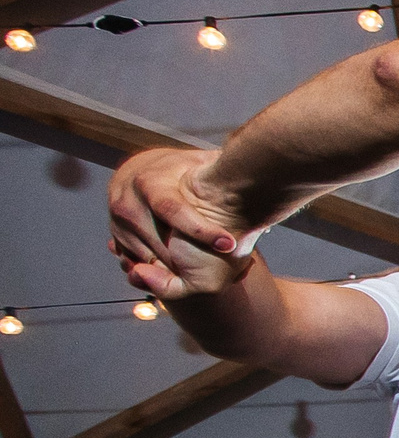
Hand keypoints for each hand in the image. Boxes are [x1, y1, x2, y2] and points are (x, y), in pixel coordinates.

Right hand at [109, 148, 258, 297]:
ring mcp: (117, 222)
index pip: (174, 210)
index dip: (202, 230)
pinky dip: (155, 271)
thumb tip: (245, 163)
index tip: (229, 244)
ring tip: (203, 275)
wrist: (137, 170)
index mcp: (149, 183)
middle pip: (160, 241)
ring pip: (146, 256)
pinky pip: (134, 261)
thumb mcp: (194, 162)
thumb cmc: (175, 169)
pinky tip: (178, 273)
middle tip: (219, 270)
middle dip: (189, 259)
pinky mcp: (115, 236)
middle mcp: (127, 203)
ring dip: (173, 269)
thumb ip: (217, 166)